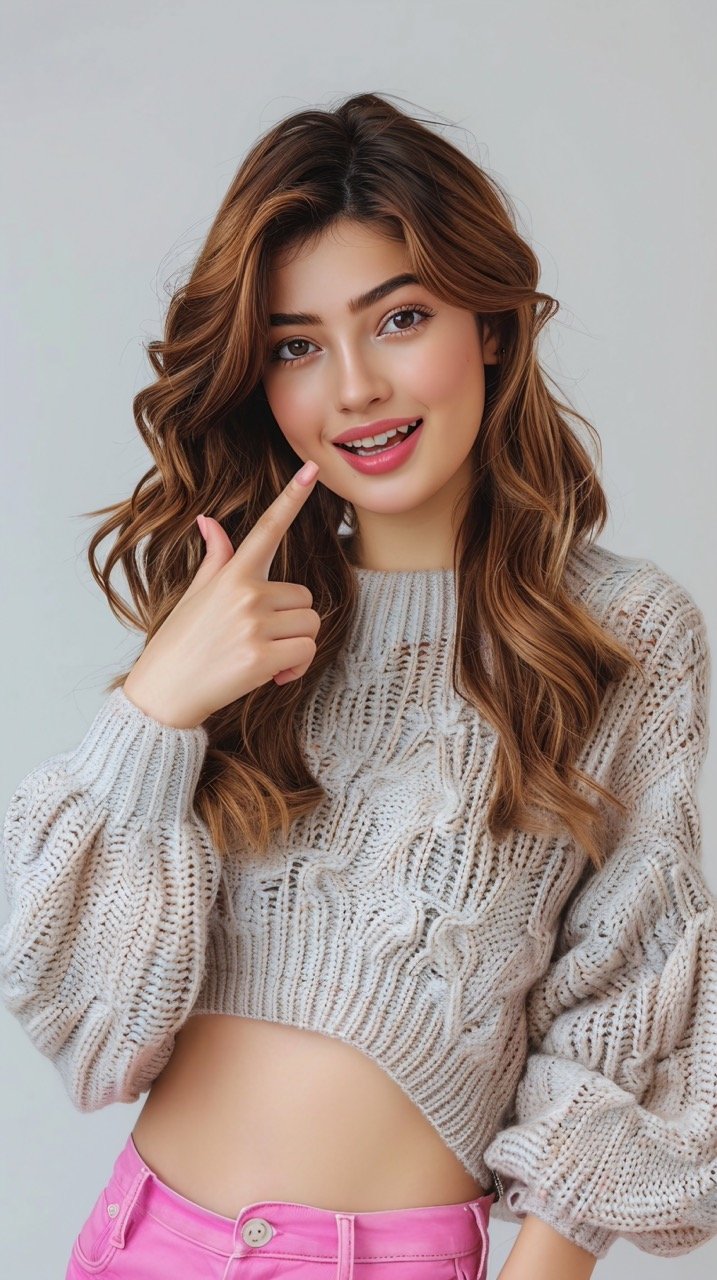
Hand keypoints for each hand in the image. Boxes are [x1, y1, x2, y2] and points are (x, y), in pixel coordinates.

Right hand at [122, 461, 321, 728]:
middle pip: (305, 597)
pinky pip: (306, 652)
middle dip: (290, 621)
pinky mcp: (262, 657)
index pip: (268, 528)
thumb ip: (216, 559)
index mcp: (231, 573)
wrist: (164, 691)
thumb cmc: (181, 641)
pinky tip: (272, 676)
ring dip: (296, 646)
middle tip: (260, 640)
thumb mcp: (195, 594)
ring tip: (264, 658)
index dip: (293, 496)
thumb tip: (210, 521)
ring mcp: (254, 625)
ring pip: (310, 626)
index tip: (312, 469)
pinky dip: (296, 668)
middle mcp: (245, 593)